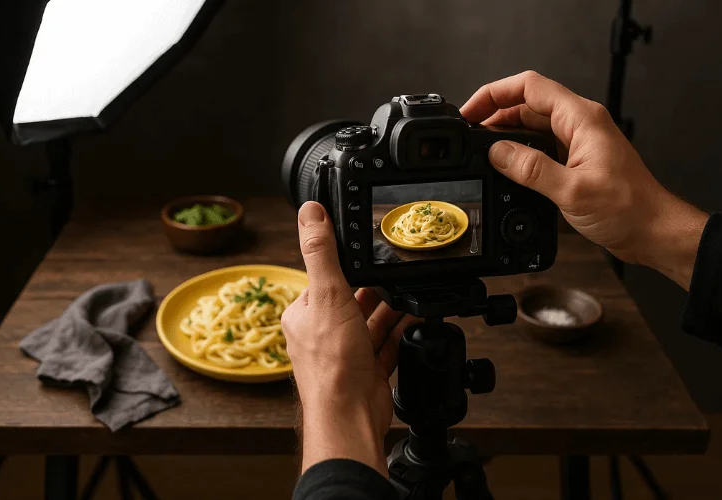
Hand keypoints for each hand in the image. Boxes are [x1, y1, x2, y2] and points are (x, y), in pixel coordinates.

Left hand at [281, 201, 415, 475]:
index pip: (324, 280)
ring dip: (391, 310)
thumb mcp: (327, 295)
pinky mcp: (368, 371)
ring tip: (412, 293)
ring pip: (372, 323)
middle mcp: (323, 334)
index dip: (346, 267)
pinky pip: (388, 345)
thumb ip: (321, 252)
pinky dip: (402, 333)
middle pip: (353, 301)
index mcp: (304, 315)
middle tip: (397, 272)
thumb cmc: (331, 363)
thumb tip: (309, 213)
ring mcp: (346, 354)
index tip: (366, 253)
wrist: (351, 416)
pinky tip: (417, 320)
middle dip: (375, 289)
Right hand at [460, 71, 708, 288]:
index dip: (494, 94)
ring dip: (506, 135)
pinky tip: (506, 168)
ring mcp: (578, 142)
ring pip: (532, 126)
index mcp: (582, 119)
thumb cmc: (628, 209)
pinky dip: (519, 153)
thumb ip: (531, 169)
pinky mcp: (576, 160)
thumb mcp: (572, 190)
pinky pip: (541, 146)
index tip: (471, 111)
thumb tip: (497, 153)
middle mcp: (580, 124)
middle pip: (527, 104)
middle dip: (495, 115)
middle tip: (470, 135)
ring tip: (482, 151)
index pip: (529, 87)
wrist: (652, 231)